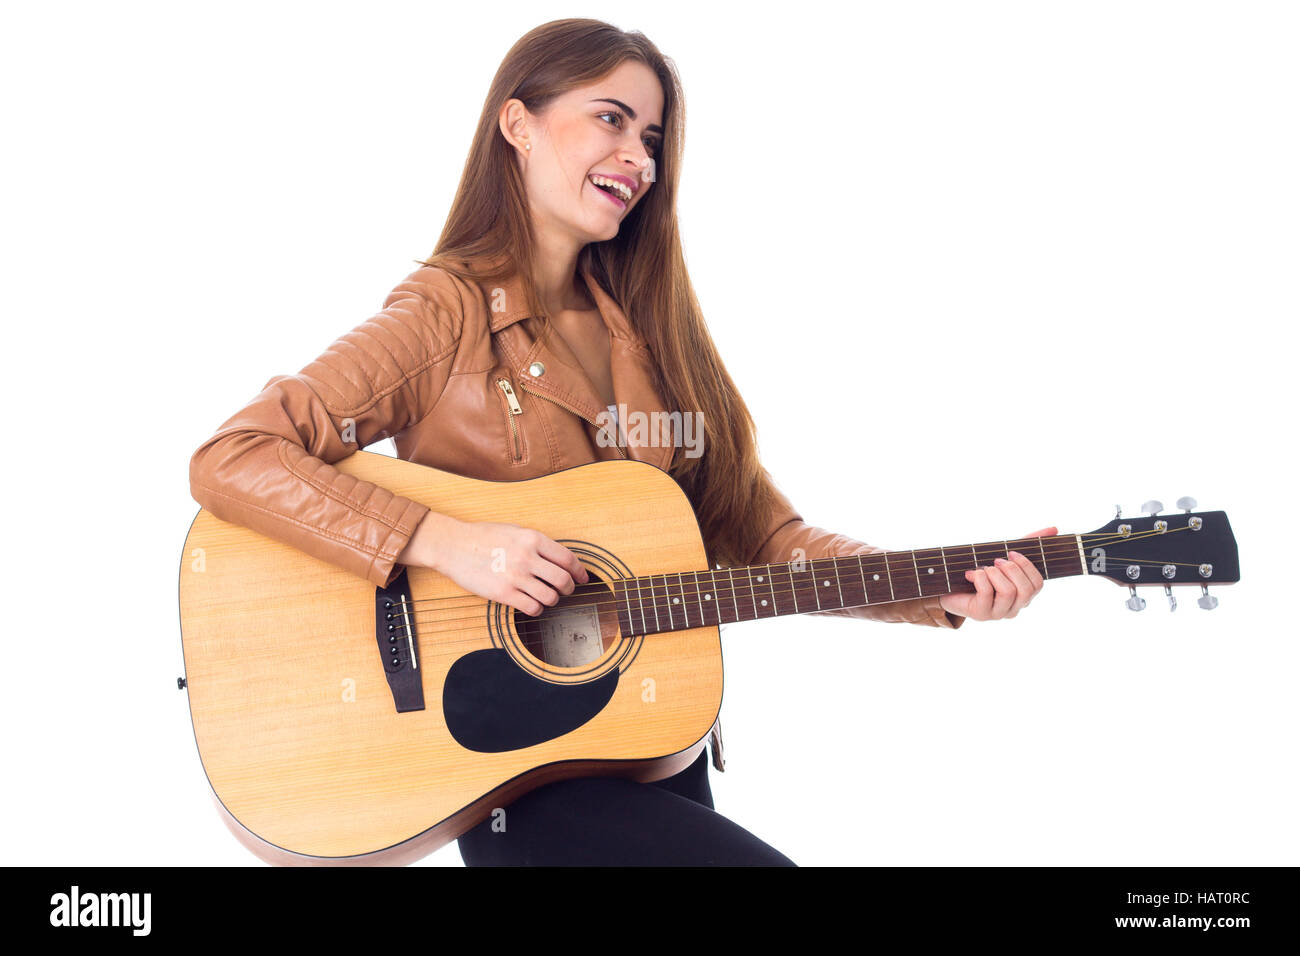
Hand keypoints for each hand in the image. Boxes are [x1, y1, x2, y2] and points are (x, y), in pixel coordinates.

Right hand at [398, 511, 588, 615]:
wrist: (454, 546)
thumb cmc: (483, 537)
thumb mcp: (515, 531)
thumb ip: (537, 543)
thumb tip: (560, 558)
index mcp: (533, 539)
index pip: (568, 558)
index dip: (580, 571)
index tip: (583, 578)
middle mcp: (527, 557)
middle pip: (563, 580)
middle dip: (569, 588)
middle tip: (566, 591)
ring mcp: (516, 576)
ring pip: (550, 597)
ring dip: (553, 600)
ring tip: (546, 597)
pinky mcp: (504, 593)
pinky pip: (532, 607)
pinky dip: (537, 609)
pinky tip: (531, 605)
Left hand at [938, 526, 1056, 621]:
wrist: (951, 585)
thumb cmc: (982, 570)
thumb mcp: (1005, 555)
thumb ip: (1029, 543)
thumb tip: (1054, 529)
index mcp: (1024, 596)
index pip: (1038, 584)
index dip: (1026, 566)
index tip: (1011, 553)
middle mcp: (1014, 608)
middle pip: (1026, 589)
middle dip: (1011, 569)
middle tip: (996, 561)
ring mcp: (998, 613)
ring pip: (1008, 592)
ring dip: (994, 573)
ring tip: (984, 569)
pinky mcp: (981, 614)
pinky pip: (987, 593)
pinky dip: (980, 578)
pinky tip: (972, 574)